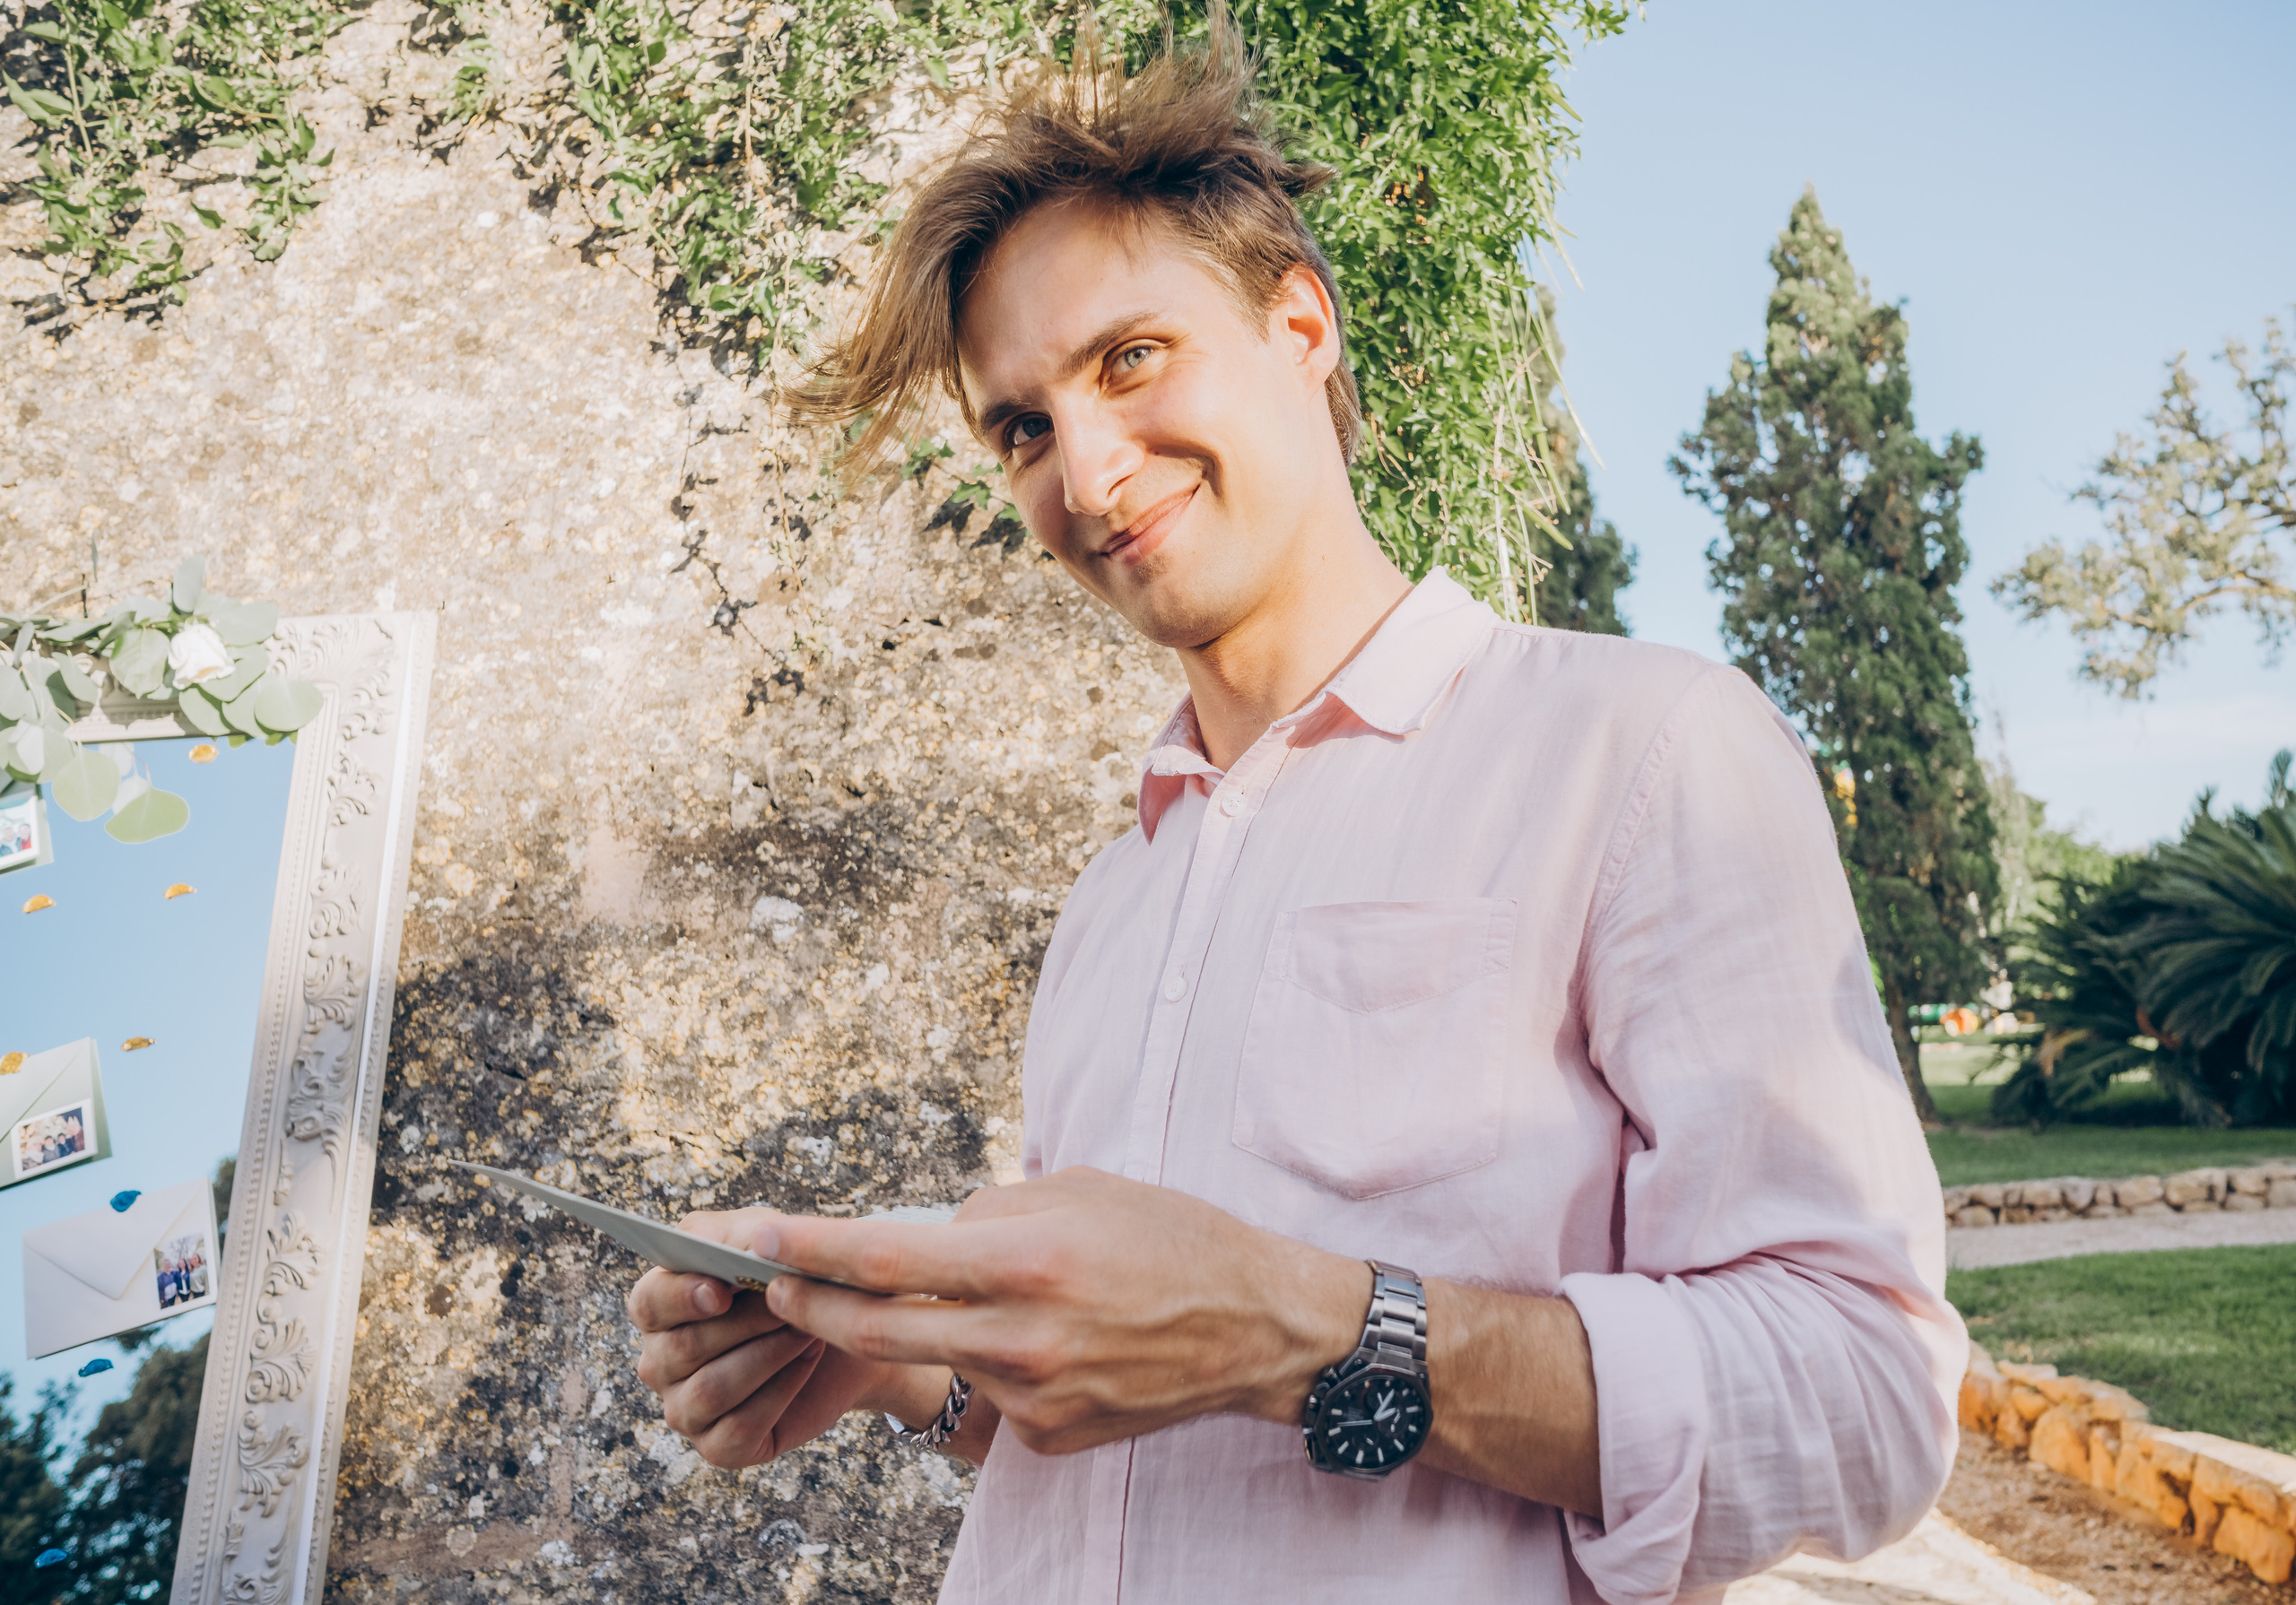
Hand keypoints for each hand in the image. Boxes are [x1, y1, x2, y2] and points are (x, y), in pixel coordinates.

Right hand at [627, 1207, 895, 1468]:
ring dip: (767, 1356)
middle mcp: (661, 1361)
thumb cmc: (791, 1279)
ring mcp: (685, 1409)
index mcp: (661, 1307)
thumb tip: (740, 1252)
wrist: (841, 1334)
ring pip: (711, 1389)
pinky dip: (781, 1391)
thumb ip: (741, 1237)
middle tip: (790, 1304)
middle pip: (684, 1348)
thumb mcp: (769, 1240)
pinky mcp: (719, 1447)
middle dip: (745, 1324)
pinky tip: (806, 1362)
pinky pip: (739, 1427)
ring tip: (806, 1331)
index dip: (681, 1298)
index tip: (720, 1292)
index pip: (649, 1303)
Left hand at [757, 1167, 1369, 1455]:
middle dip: (814, 1306)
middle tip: (776, 1283)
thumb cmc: (1172, 1238)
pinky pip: (986, 1391)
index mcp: (1026, 1260)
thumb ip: (988, 1210)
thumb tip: (922, 1231)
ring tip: (978, 1291)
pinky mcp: (1045, 1435)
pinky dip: (989, 1358)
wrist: (1258, 1327)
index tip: (758, 1238)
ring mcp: (1031, 1395)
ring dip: (926, 1326)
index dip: (811, 1249)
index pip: (886, 1257)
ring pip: (937, 1358)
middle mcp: (1021, 1335)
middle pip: (877, 1330)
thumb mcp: (1078, 1190)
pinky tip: (1044, 1337)